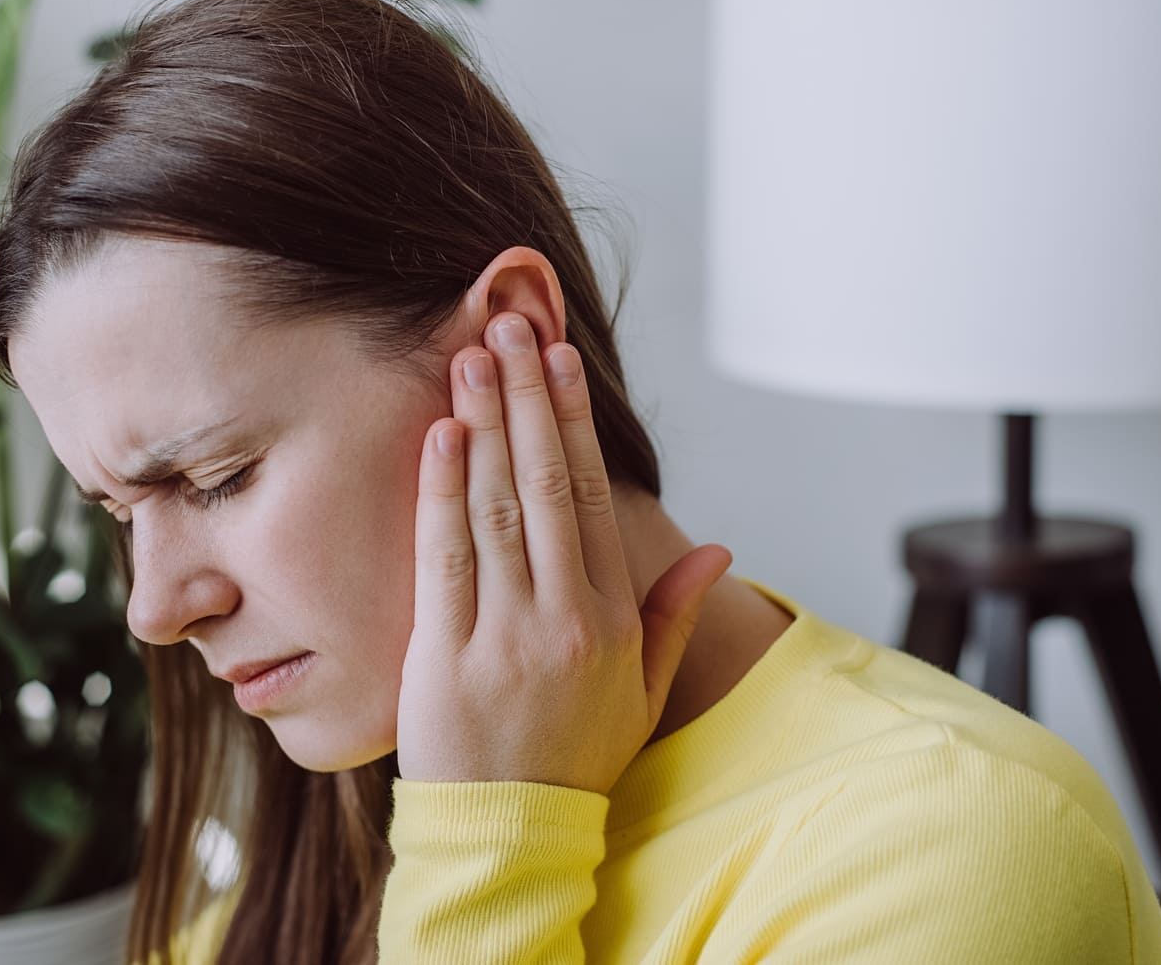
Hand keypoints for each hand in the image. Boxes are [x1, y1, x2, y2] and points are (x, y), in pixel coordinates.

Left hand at [397, 311, 732, 793]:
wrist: (510, 833)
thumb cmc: (577, 754)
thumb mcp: (643, 689)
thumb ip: (675, 613)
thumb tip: (719, 546)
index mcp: (611, 620)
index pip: (595, 499)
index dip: (577, 423)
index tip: (561, 361)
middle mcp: (562, 619)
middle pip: (546, 486)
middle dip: (528, 399)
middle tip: (510, 326)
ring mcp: (501, 636)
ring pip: (496, 510)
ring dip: (485, 426)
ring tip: (471, 358)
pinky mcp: (443, 656)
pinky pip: (443, 558)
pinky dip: (441, 492)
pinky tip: (440, 436)